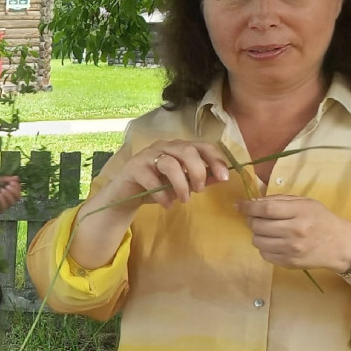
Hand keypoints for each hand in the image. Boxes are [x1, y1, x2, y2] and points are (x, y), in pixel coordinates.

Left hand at [0, 174, 22, 211]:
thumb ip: (6, 179)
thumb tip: (17, 178)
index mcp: (8, 193)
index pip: (18, 192)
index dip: (17, 188)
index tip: (12, 182)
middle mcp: (6, 201)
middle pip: (17, 198)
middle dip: (14, 191)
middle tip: (7, 186)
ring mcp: (1, 207)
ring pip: (11, 203)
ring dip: (8, 195)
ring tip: (1, 190)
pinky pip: (3, 207)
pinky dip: (2, 200)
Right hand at [113, 140, 234, 207]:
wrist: (125, 194)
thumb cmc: (156, 187)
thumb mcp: (182, 184)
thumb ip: (201, 179)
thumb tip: (222, 177)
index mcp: (179, 147)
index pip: (202, 146)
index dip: (216, 160)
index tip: (225, 177)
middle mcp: (164, 146)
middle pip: (187, 151)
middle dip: (198, 172)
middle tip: (199, 190)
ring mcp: (147, 155)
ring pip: (170, 163)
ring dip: (181, 184)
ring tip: (184, 200)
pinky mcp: (134, 168)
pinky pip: (152, 179)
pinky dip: (162, 195)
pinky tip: (167, 204)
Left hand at [237, 195, 350, 270]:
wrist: (340, 245)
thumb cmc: (321, 220)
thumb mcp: (306, 203)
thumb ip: (280, 200)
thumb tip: (253, 202)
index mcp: (300, 212)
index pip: (266, 208)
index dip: (248, 207)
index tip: (239, 205)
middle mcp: (295, 231)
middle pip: (258, 225)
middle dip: (251, 220)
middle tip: (256, 218)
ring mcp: (291, 249)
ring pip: (257, 241)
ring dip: (257, 234)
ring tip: (267, 231)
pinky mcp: (288, 263)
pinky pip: (264, 254)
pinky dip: (265, 247)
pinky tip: (274, 242)